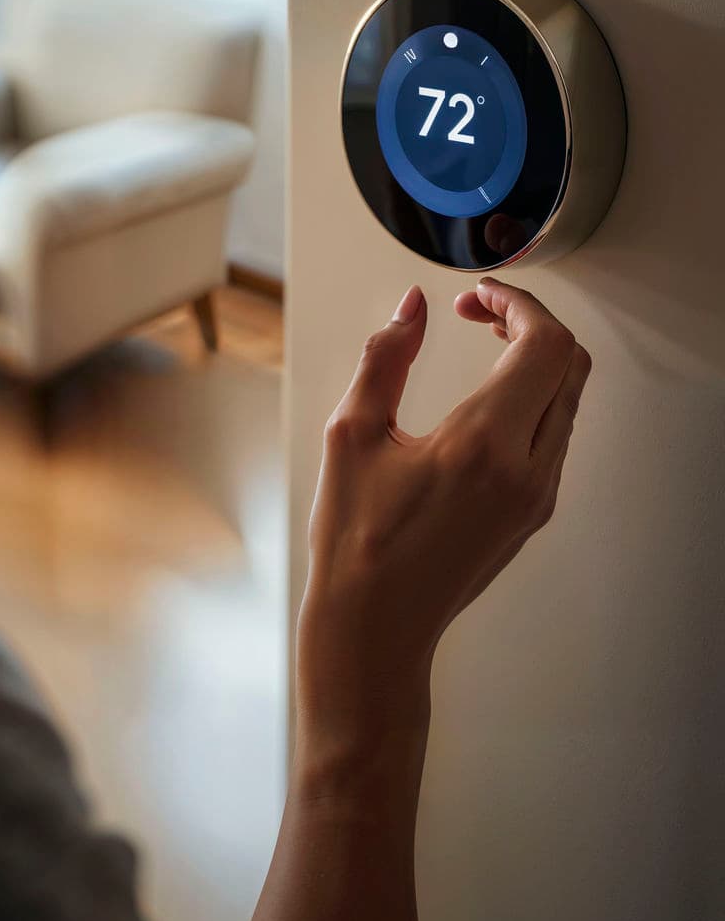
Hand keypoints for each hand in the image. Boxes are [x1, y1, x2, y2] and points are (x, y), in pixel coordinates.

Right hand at [294, 276, 591, 790]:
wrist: (375, 626)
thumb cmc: (355, 542)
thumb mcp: (351, 434)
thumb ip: (385, 357)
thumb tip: (412, 309)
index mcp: (483, 444)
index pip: (543, 344)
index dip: (517, 301)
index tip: (479, 294)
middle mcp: (527, 469)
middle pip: (570, 364)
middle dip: (530, 321)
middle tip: (481, 310)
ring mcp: (538, 494)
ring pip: (569, 398)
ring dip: (536, 358)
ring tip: (484, 342)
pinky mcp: (535, 511)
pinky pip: (557, 433)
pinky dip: (536, 395)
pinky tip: (490, 393)